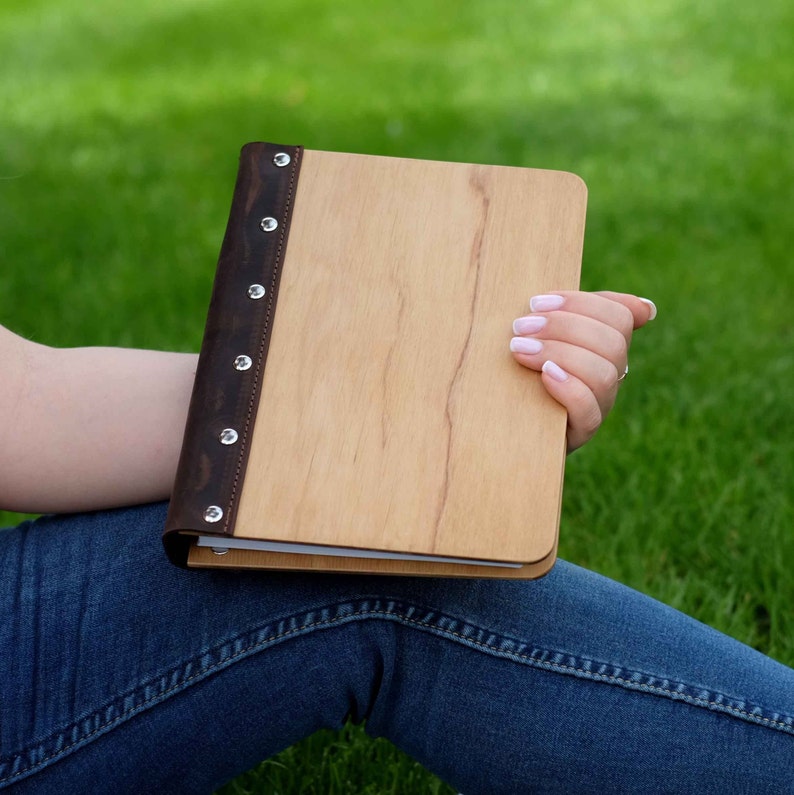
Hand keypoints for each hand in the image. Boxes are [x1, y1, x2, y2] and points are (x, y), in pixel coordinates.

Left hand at [509, 290, 656, 452]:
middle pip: (612, 343)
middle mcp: (611, 375)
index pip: (618, 317)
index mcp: (605, 346)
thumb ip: (572, 314)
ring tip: (520, 349)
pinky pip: (589, 410)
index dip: (581, 304)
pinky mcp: (581, 433)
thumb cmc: (520, 369)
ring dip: (559, 354)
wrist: (500, 422)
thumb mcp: (543, 336)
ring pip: (604, 375)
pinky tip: (543, 375)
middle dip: (564, 327)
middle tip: (520, 326)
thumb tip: (647, 308)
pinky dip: (568, 388)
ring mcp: (599, 406)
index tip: (536, 303)